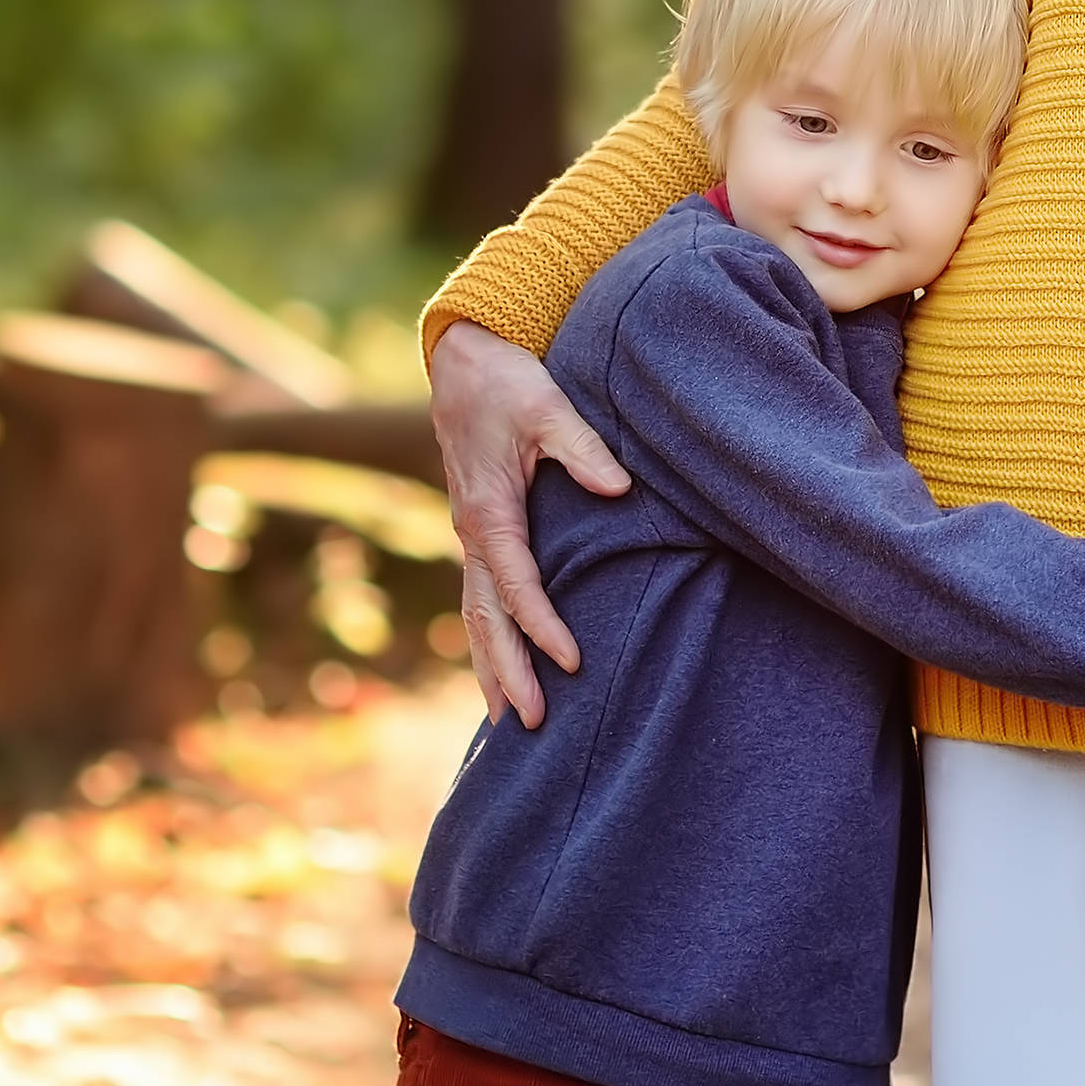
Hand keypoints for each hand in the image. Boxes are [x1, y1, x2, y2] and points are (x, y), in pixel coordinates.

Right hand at [427, 321, 632, 727]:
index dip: (543, 626)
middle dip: (507, 671)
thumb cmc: (508, 383)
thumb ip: (583, 447)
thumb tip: (621, 487)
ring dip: (490, 668)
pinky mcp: (478, 533)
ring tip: (507, 723)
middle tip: (532, 721)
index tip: (572, 661)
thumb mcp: (546, 404)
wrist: (463, 362)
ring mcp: (470, 537)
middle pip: (488, 618)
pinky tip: (498, 671)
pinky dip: (487, 640)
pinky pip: (479, 599)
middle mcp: (472, 533)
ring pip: (476, 617)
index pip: (517, 584)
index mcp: (489, 510)